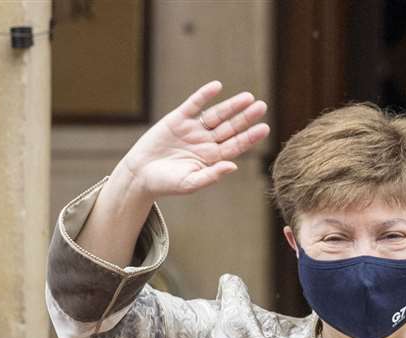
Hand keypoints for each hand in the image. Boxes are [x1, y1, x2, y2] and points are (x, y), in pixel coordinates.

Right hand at [118, 80, 269, 200]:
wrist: (140, 174)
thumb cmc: (167, 184)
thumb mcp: (191, 183)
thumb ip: (212, 175)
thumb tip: (233, 166)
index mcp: (213, 158)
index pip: (236, 145)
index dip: (250, 137)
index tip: (265, 128)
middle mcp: (207, 142)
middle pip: (231, 127)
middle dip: (245, 118)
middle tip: (262, 106)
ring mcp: (193, 129)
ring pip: (216, 115)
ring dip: (231, 106)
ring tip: (248, 97)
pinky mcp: (177, 119)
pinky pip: (194, 104)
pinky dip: (204, 95)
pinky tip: (217, 87)